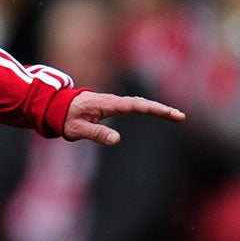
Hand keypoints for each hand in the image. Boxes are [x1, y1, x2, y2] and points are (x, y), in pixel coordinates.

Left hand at [61, 91, 185, 145]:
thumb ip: (96, 133)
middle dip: (162, 109)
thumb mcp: (78, 129)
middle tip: (181, 116)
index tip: (169, 113)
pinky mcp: (114, 106)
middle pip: (143, 103)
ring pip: (140, 103)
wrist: (58, 106)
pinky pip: (135, 105)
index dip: (153, 109)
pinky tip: (160, 112)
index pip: (135, 106)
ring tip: (177, 115)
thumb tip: (117, 139)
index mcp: (108, 105)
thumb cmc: (67, 118)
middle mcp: (114, 101)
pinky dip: (149, 108)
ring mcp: (115, 103)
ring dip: (158, 108)